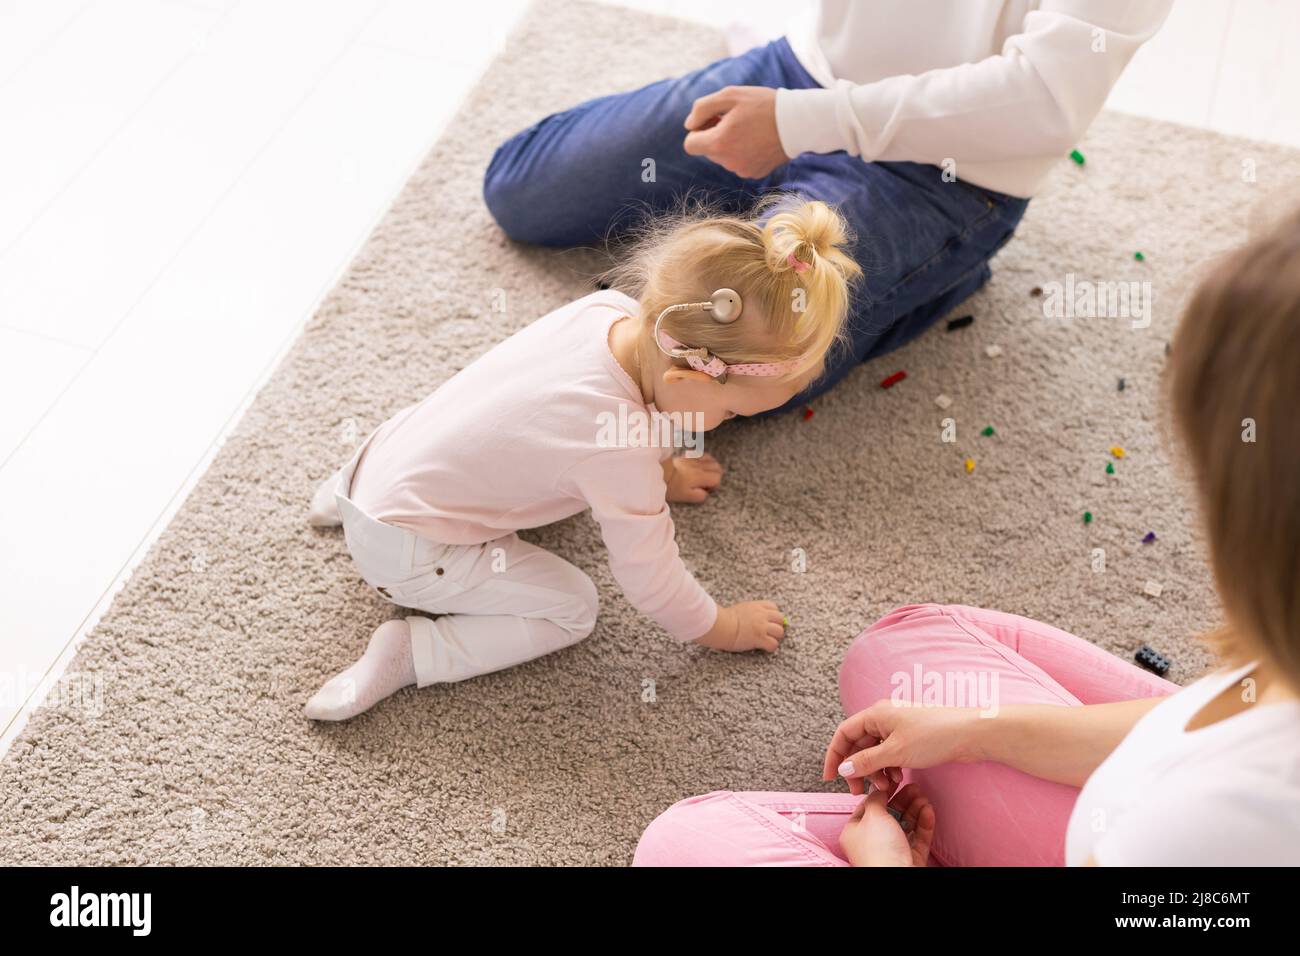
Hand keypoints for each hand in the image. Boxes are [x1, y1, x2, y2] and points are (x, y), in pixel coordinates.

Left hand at [663, 453, 722, 502]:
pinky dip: (704, 460)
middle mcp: (698, 466)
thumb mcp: (685, 496)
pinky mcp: (687, 456)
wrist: (657, 474)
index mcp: (699, 476)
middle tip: (707, 483)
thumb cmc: (671, 487)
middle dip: (716, 475)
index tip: (707, 489)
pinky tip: (699, 467)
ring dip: (711, 467)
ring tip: (705, 475)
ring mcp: (693, 459)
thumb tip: (706, 493)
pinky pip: (702, 454)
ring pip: (711, 460)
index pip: (717, 477)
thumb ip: (699, 495)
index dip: (715, 485)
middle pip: (717, 467)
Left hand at [683, 86, 788, 179]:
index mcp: (718, 143)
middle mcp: (728, 162)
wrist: (798, 122)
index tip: (712, 119)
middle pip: (708, 150)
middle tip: (735, 119)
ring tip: (750, 127)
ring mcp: (742, 170)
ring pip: (723, 157)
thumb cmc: (763, 104)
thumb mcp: (730, 95)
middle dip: (715, 135)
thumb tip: (689, 125)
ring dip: (730, 143)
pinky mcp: (754, 173)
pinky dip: (744, 151)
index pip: (690, 144)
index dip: (698, 129)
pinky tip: (758, 138)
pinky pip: (739, 162)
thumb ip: (702, 108)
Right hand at [694, 601, 785, 652]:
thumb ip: (751, 611)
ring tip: (766, 641)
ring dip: (775, 637)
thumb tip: (755, 617)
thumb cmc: (725, 618)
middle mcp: (762, 615)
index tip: (768, 622)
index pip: (774, 608)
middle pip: (780, 619)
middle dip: (776, 626)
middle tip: (769, 633)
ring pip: (780, 632)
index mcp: (757, 606)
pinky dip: (770, 647)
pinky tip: (763, 648)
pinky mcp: (759, 638)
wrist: (721, 625)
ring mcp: (762, 627)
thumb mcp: (741, 609)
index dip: (773, 616)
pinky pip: (773, 644)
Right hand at [823, 700, 980, 794]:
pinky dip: (889, 767)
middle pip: (858, 744)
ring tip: (887, 786)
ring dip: (875, 771)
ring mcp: (898, 727)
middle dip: (858, 769)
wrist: (969, 733)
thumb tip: (844, 769)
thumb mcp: (895, 752)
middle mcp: (883, 717)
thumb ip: (866, 762)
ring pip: (875, 751)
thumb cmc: (932, 736)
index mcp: (875, 714)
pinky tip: (898, 778)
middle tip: (860, 791)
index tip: (830, 778)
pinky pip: (890, 753)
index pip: (844, 733)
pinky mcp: (910, 737)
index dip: (834, 756)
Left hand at [839, 783, 935, 866]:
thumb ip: (876, 799)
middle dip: (904, 800)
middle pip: (890, 814)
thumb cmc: (879, 848)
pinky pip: (918, 838)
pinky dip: (924, 823)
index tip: (894, 780)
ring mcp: (892, 850)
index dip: (882, 792)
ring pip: (905, 825)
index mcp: (855, 831)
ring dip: (915, 809)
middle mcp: (872, 841)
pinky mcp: (910, 858)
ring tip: (924, 797)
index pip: (868, 806)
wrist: (897, 878)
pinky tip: (929, 810)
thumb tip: (878, 788)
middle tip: (915, 787)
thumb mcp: (873, 816)